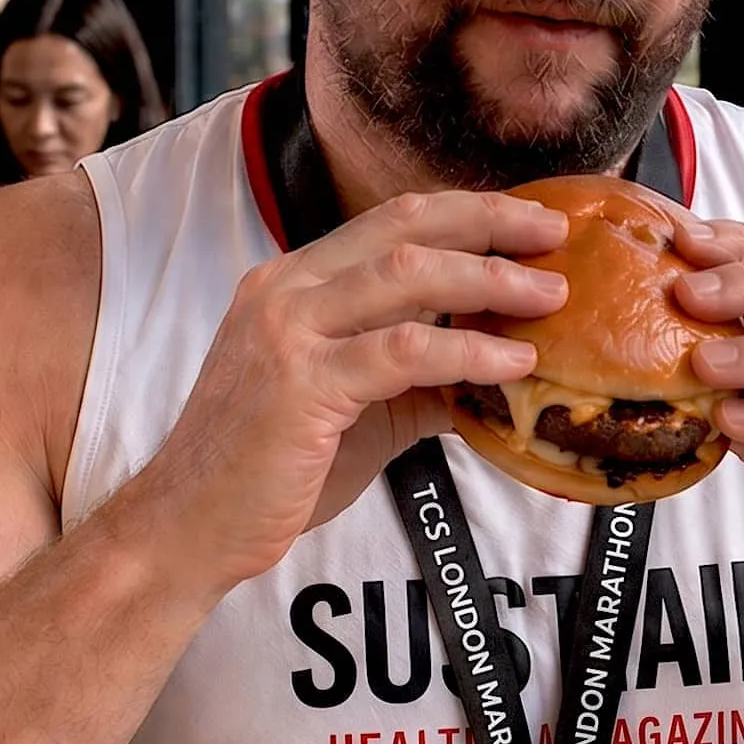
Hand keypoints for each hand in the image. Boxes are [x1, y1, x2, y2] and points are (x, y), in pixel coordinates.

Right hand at [123, 191, 569, 593]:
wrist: (187, 529)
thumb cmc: (270, 474)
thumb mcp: (356, 411)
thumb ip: (418, 381)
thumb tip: (501, 372)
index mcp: (293, 282)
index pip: (391, 221)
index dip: (467, 214)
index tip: (531, 222)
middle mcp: (285, 289)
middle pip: (405, 226)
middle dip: (490, 222)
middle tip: (556, 236)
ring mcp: (287, 331)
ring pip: (408, 274)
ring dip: (490, 279)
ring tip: (551, 296)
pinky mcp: (301, 384)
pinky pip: (404, 350)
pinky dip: (470, 350)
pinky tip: (515, 362)